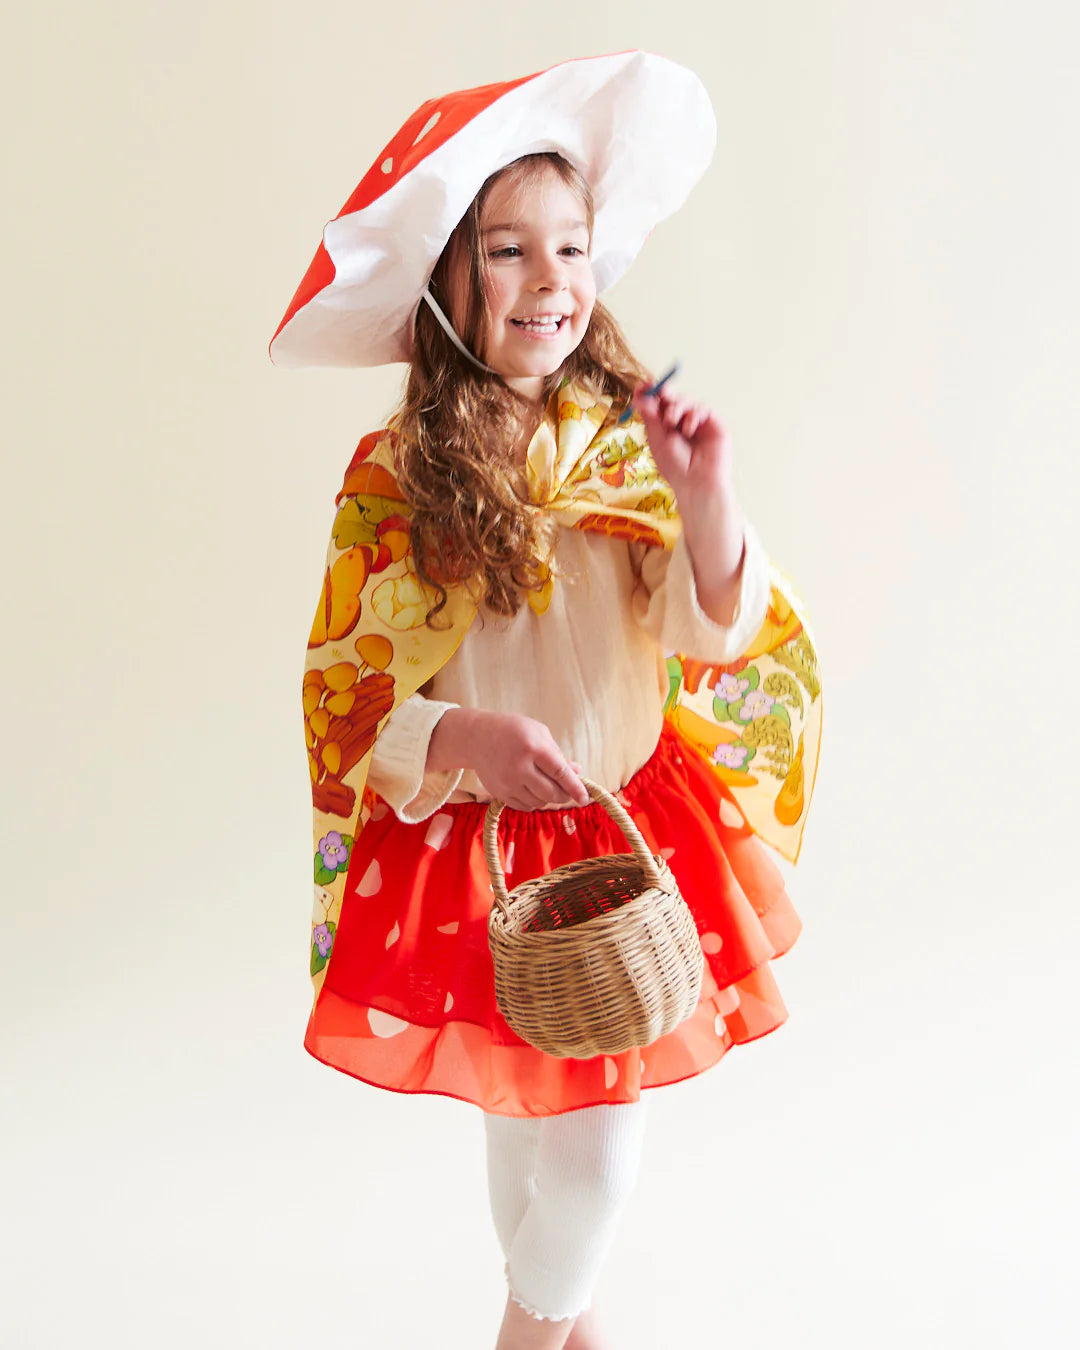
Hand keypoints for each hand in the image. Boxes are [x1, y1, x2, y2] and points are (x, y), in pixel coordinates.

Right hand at [427, 709, 589, 810]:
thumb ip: (558, 754)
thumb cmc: (513, 730)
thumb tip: (577, 773)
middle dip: (565, 795)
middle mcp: (519, 767)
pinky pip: (525, 807)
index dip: (576, 787)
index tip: (585, 798)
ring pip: (539, 803)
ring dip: (549, 798)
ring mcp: (507, 782)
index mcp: (532, 747)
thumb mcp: (538, 733)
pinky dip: (535, 802)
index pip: (560, 773)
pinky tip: (533, 790)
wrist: (476, 737)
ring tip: (547, 785)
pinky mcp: (499, 793)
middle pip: (552, 793)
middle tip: (568, 791)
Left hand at [632, 383, 745, 623]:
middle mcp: (681, 424)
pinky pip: (702, 408)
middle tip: (659, 391)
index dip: (651, 393)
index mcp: (664, 428)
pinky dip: (693, 414)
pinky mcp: (713, 425)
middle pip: (673, 399)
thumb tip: (640, 395)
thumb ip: (651, 416)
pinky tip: (687, 428)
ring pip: (687, 401)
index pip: (658, 405)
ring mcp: (698, 424)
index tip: (643, 386)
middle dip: (665, 394)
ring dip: (677, 406)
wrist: (696, 482)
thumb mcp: (657, 439)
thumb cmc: (675, 467)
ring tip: (672, 421)